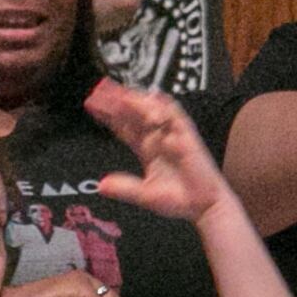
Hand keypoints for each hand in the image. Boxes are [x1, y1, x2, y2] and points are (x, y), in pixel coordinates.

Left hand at [86, 81, 235, 221]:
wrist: (204, 206)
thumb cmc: (180, 200)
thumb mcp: (145, 195)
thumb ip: (124, 188)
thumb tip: (101, 186)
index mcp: (147, 148)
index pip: (124, 126)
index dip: (108, 115)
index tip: (92, 105)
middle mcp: (158, 138)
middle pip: (134, 113)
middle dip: (117, 101)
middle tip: (99, 90)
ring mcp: (172, 134)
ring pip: (152, 109)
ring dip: (135, 100)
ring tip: (117, 95)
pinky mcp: (187, 135)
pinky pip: (175, 115)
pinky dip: (161, 108)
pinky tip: (146, 103)